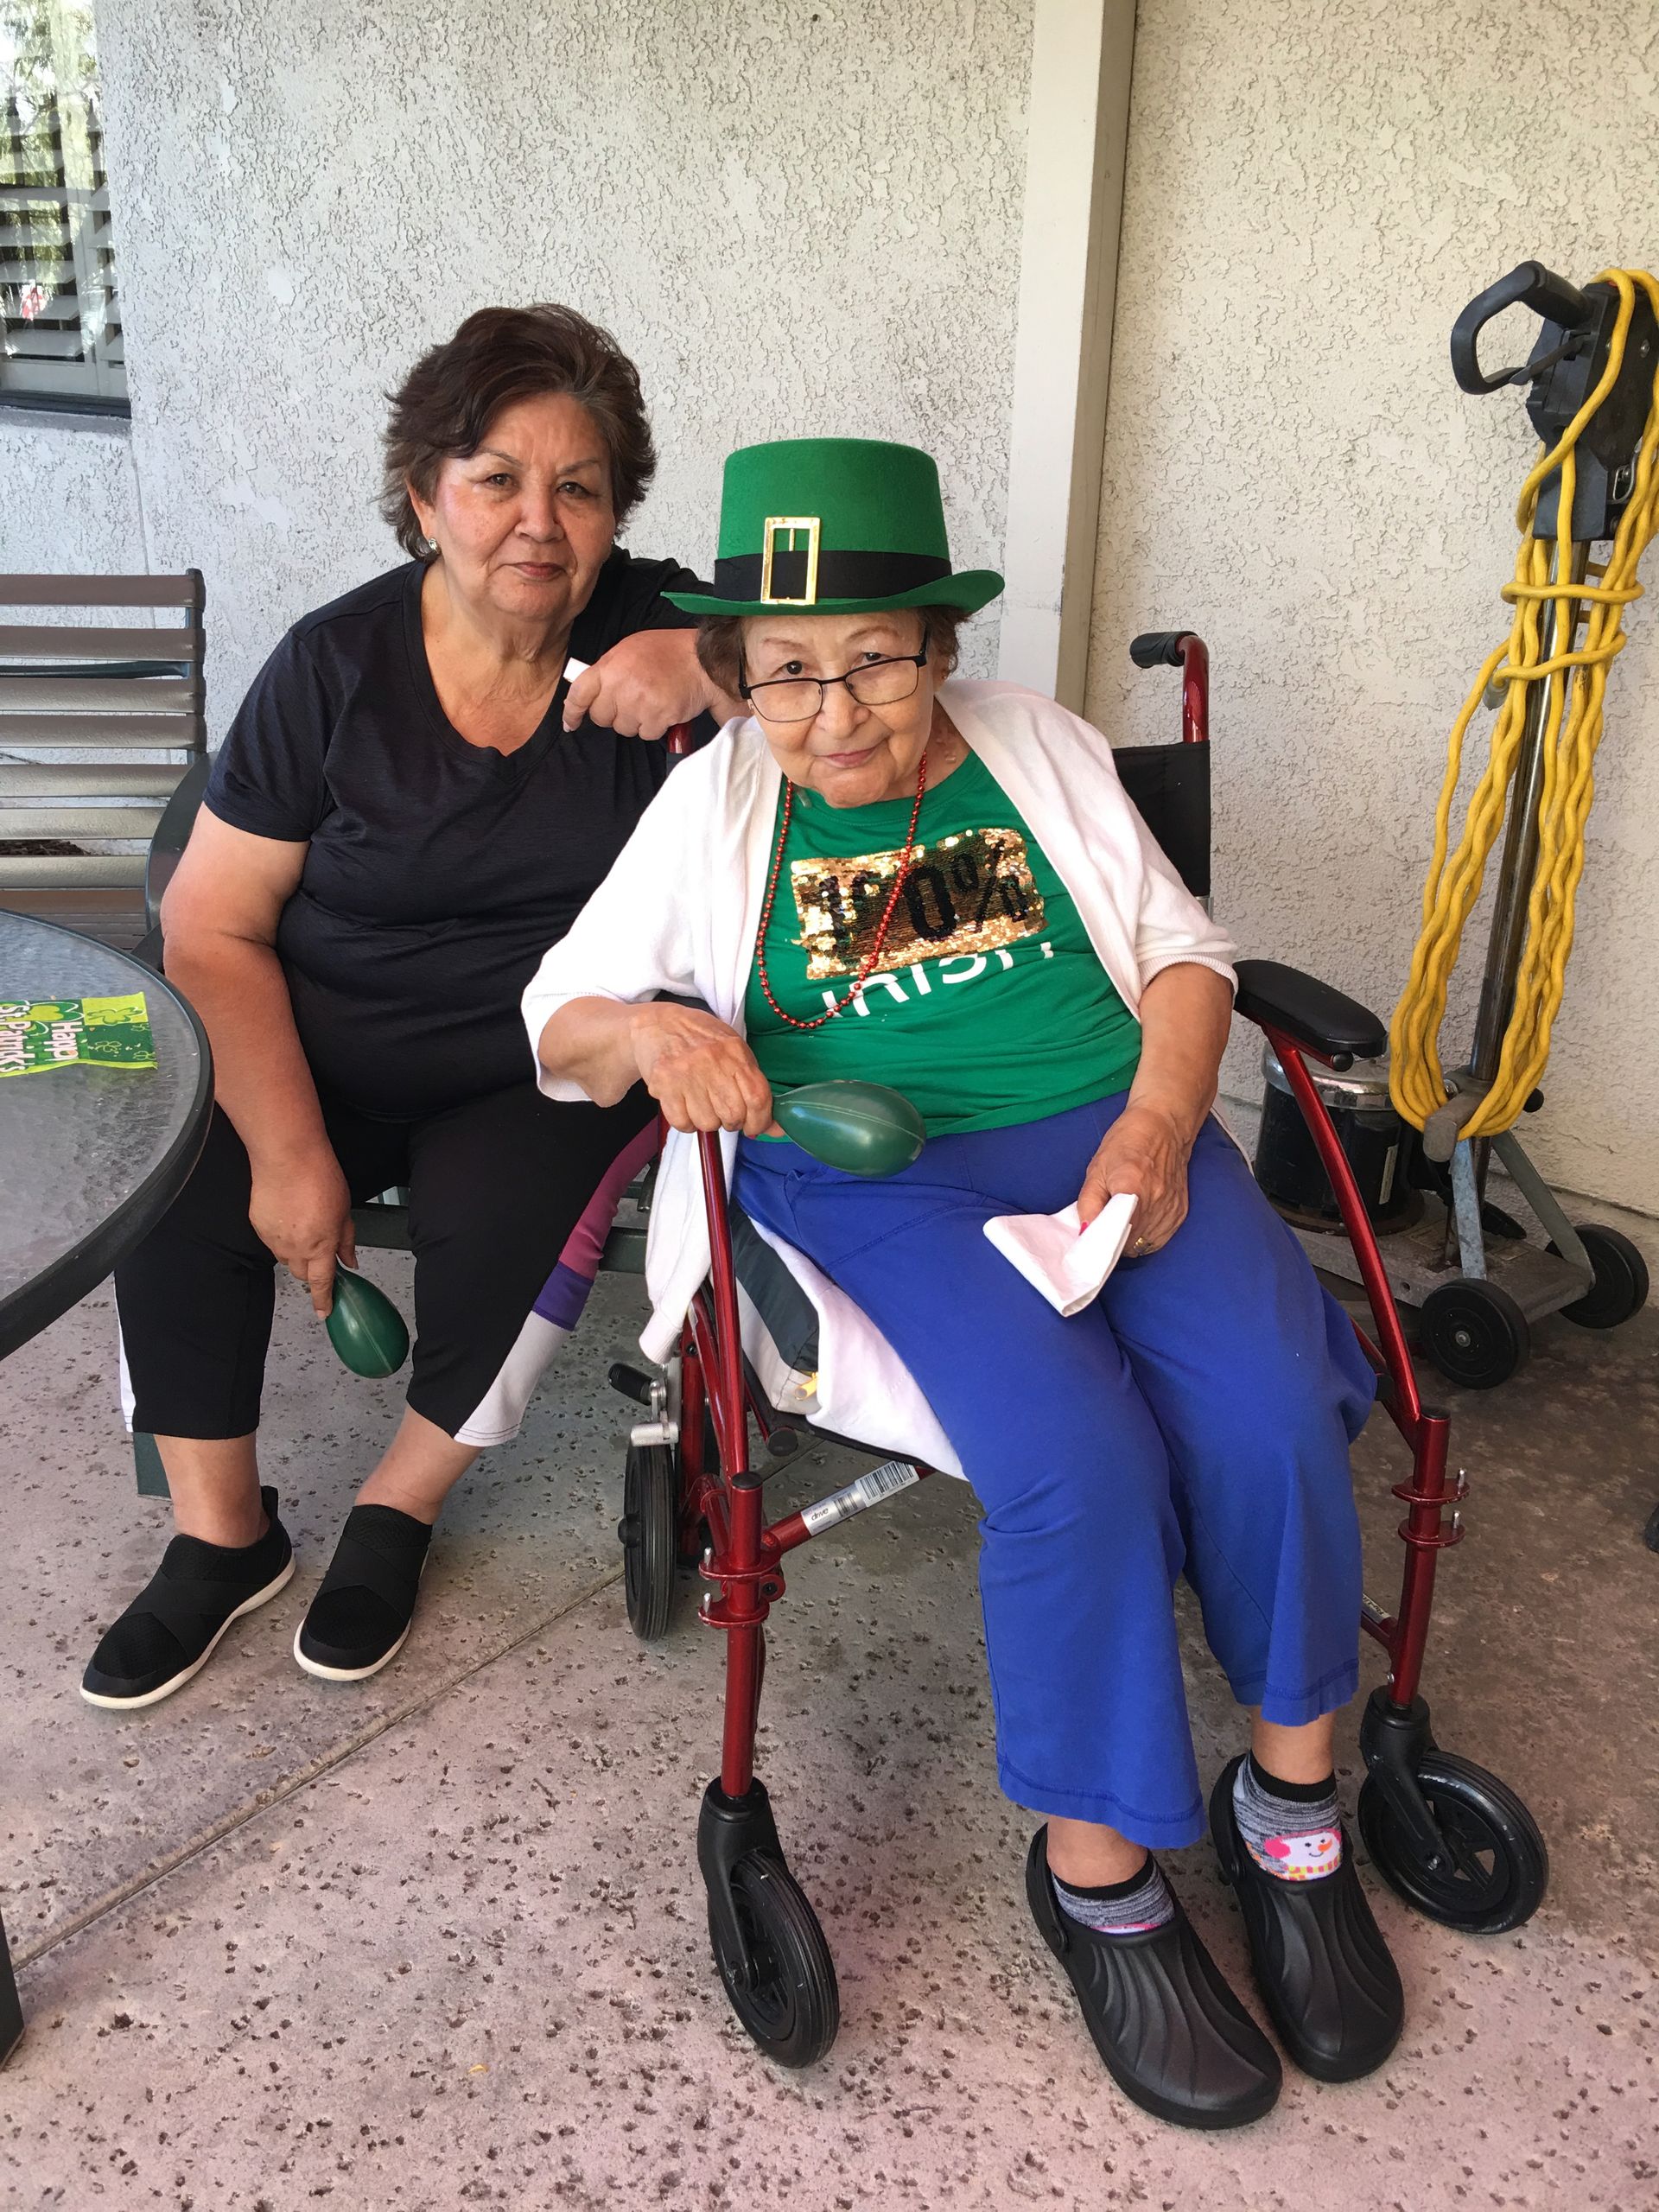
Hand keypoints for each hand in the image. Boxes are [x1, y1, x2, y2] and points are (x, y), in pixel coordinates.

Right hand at [247, 1142, 356, 1315]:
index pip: (322, 1283)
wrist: (287, 1156)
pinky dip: (281, 1236)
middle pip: (302, 1273)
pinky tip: (287, 1216)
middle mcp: (295, 1248)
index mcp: (321, 1247)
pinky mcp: (258, 1226)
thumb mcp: (345, 1211)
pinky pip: (271, 1241)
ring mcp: (273, 1239)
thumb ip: (346, 1240)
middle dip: (311, 1270)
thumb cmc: (319, 1177)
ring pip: (285, 1258)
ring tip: (303, 1226)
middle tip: (319, 1251)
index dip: (323, 1300)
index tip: (324, 1311)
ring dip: (296, 1252)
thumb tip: (350, 1260)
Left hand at [563, 628, 716, 739]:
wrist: (702, 659)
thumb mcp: (629, 649)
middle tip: (632, 701)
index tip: (570, 723)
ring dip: (636, 721)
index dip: (572, 712)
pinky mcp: (658, 717)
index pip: (579, 694)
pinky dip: (654, 726)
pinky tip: (663, 709)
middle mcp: (621, 685)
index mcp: (610, 666)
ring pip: (624, 728)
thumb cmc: (666, 652)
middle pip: (602, 717)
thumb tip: (592, 693)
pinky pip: (646, 734)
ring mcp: (639, 702)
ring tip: (651, 701)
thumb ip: (608, 671)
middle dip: (614, 714)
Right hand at [630, 1004, 778, 1136]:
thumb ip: (755, 1087)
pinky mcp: (663, 1084)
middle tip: (724, 1112)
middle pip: (733, 1115)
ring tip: (702, 1103)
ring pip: (708, 1123)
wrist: (658, 1025)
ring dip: (708, 1121)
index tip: (755, 1127)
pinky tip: (685, 1106)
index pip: (758, 1098)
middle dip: (732, 1122)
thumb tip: (775, 1128)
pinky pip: (682, 1122)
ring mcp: (686, 1073)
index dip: (760, 1121)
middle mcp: (711, 1061)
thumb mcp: (734, 1052)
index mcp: (734, 1052)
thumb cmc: (701, 1041)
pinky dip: (686, 1122)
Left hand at [1076, 1101, 1191, 1253]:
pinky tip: (1138, 1222)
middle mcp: (1154, 1202)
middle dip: (1113, 1243)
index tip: (1091, 1243)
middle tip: (1103, 1229)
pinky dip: (1146, 1236)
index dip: (1101, 1244)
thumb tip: (1085, 1231)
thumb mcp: (1097, 1168)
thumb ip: (1089, 1203)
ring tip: (1121, 1223)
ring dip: (1130, 1241)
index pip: (1114, 1235)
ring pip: (1145, 1245)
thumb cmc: (1128, 1142)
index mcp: (1131, 1188)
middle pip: (1129, 1244)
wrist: (1164, 1127)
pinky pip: (1159, 1239)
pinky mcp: (1180, 1212)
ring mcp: (1170, 1209)